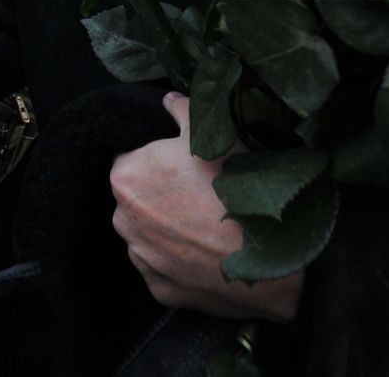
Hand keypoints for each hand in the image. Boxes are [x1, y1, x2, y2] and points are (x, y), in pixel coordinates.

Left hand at [108, 92, 302, 322]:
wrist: (266, 258)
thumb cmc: (235, 190)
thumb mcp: (215, 137)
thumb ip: (185, 111)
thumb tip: (169, 100)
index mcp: (126, 177)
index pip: (130, 163)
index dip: (156, 163)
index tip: (181, 169)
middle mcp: (122, 219)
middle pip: (136, 201)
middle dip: (159, 198)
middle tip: (197, 196)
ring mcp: (140, 258)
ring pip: (148, 236)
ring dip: (168, 231)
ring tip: (205, 226)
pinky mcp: (158, 289)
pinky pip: (164, 270)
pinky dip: (180, 263)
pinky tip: (206, 255)